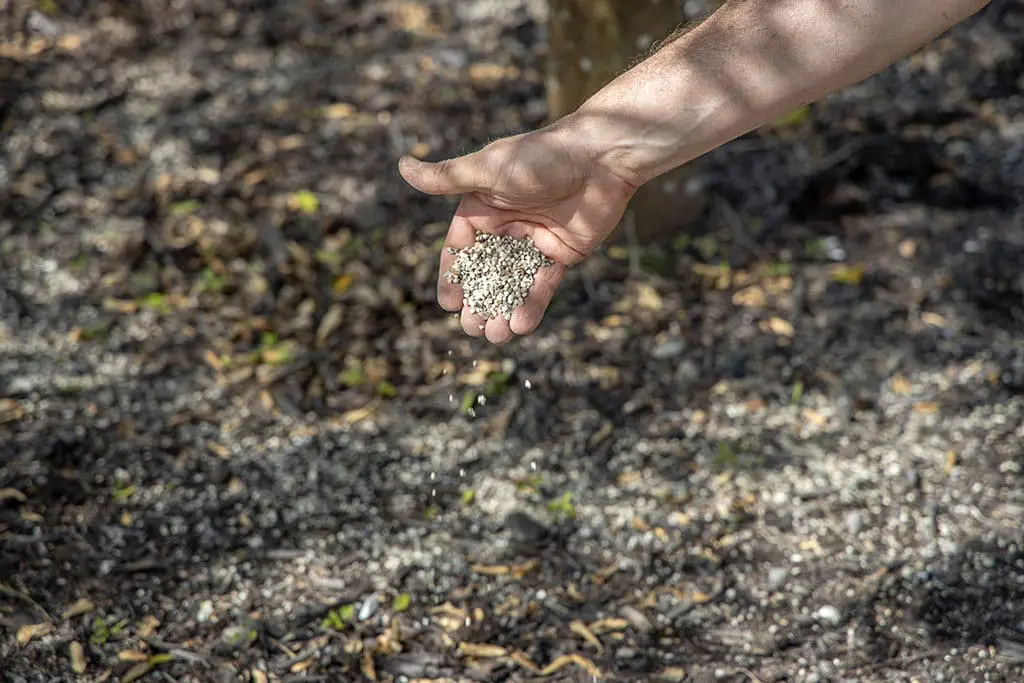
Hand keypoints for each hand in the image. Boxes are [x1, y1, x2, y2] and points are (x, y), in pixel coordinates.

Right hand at [398, 118, 638, 344]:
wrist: (600, 158)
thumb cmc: (541, 155)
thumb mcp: (488, 169)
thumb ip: (446, 178)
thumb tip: (401, 166)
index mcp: (483, 206)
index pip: (460, 247)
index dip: (453, 276)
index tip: (449, 304)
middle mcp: (506, 225)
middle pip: (486, 272)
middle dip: (478, 301)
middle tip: (472, 328)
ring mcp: (534, 241)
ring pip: (513, 283)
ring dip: (503, 310)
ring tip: (494, 336)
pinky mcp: (562, 253)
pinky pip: (542, 284)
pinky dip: (532, 305)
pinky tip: (521, 325)